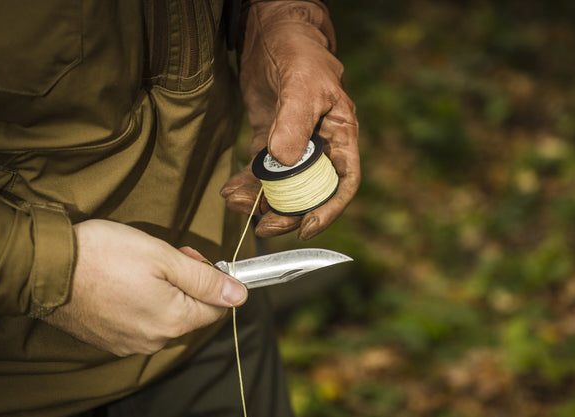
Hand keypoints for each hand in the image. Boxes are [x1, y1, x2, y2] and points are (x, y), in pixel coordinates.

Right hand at [44, 220, 246, 356]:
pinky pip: (139, 323)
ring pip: (165, 317)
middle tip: (166, 256)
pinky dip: (140, 303)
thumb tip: (240, 295)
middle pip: (191, 313)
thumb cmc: (106, 256)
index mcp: (174, 321)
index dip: (212, 279)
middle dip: (186, 284)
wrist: (45, 269)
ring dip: (163, 292)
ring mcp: (130, 344)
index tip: (191, 257)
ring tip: (139, 267)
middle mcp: (155, 340)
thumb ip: (205, 279)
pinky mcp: (109, 341)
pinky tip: (122, 283)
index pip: (217, 308)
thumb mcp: (164, 257)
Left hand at [221, 0, 359, 239]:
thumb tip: (283, 163)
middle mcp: (320, 146)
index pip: (343, 183)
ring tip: (236, 203)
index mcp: (340, 135)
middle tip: (262, 225)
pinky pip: (260, 170)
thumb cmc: (299, 52)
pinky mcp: (270, 139)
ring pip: (282, 186)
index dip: (329, 210)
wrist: (271, 31)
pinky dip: (247, 183)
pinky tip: (231, 190)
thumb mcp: (301, 84)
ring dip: (261, 200)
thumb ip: (294, 123)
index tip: (306, 228)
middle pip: (310, 192)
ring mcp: (294, 145)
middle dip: (287, 212)